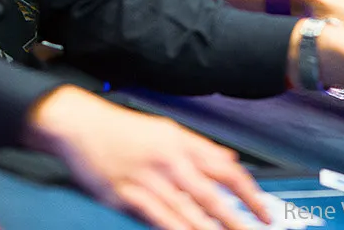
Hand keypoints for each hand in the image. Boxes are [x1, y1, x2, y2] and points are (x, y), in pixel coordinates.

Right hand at [25, 86, 271, 229]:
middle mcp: (168, 160)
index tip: (264, 210)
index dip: (248, 192)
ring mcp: (147, 179)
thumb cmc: (123, 128)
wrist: (79, 125)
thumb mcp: (167, 129)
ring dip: (210, 229)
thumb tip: (230, 159)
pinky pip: (156, 216)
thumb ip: (201, 147)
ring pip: (187, 210)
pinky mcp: (125, 195)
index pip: (225, 168)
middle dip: (237, 218)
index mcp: (181, 142)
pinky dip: (175, 229)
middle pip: (211, 194)